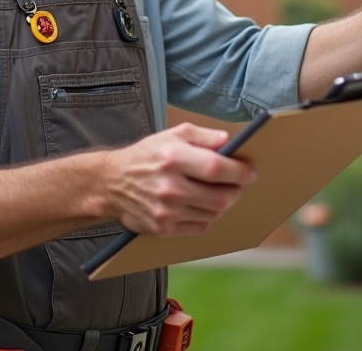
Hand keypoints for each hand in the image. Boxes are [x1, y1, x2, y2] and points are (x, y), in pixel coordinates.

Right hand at [100, 122, 254, 235]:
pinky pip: (200, 227)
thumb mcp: (173, 134)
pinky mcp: (163, 228)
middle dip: (235, 191)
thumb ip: (203, 136)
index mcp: (174, 158)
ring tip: (216, 192)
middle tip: (237, 184)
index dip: (240, 172)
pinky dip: (206, 217)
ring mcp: (166, 211)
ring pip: (213, 214)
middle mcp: (169, 186)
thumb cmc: (146, 156)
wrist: (111, 182)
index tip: (251, 172)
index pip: (217, 169)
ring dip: (221, 204)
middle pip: (220, 198)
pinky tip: (199, 204)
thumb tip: (230, 142)